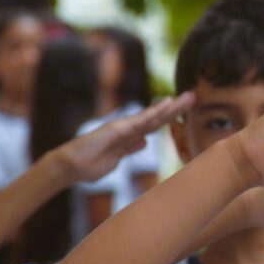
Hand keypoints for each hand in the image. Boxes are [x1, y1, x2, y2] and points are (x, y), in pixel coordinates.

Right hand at [56, 93, 195, 181]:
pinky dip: (154, 112)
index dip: (171, 118)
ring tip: (188, 97)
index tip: (186, 111)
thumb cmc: (90, 165)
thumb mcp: (117, 158)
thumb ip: (130, 148)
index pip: (155, 125)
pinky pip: (139, 120)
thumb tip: (144, 141)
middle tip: (193, 97)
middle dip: (176, 108)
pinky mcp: (116, 129)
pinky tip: (167, 104)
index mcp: (130, 136)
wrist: (70, 166)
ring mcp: (123, 127)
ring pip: (152, 115)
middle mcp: (129, 128)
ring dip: (171, 106)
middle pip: (158, 117)